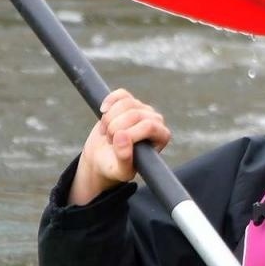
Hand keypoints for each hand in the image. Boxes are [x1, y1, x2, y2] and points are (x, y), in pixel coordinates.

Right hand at [69, 88, 170, 204]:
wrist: (103, 158)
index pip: (149, 126)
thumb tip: (122, 137)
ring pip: (126, 103)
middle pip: (135, 114)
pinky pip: (120, 94)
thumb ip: (125, 159)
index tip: (115, 143)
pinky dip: (108, 102)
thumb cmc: (116, 167)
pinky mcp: (129, 101)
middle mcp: (156, 120)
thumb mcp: (121, 171)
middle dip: (115, 127)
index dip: (129, 133)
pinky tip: (103, 112)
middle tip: (108, 140)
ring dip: (109, 119)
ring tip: (106, 133)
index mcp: (161, 137)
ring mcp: (143, 108)